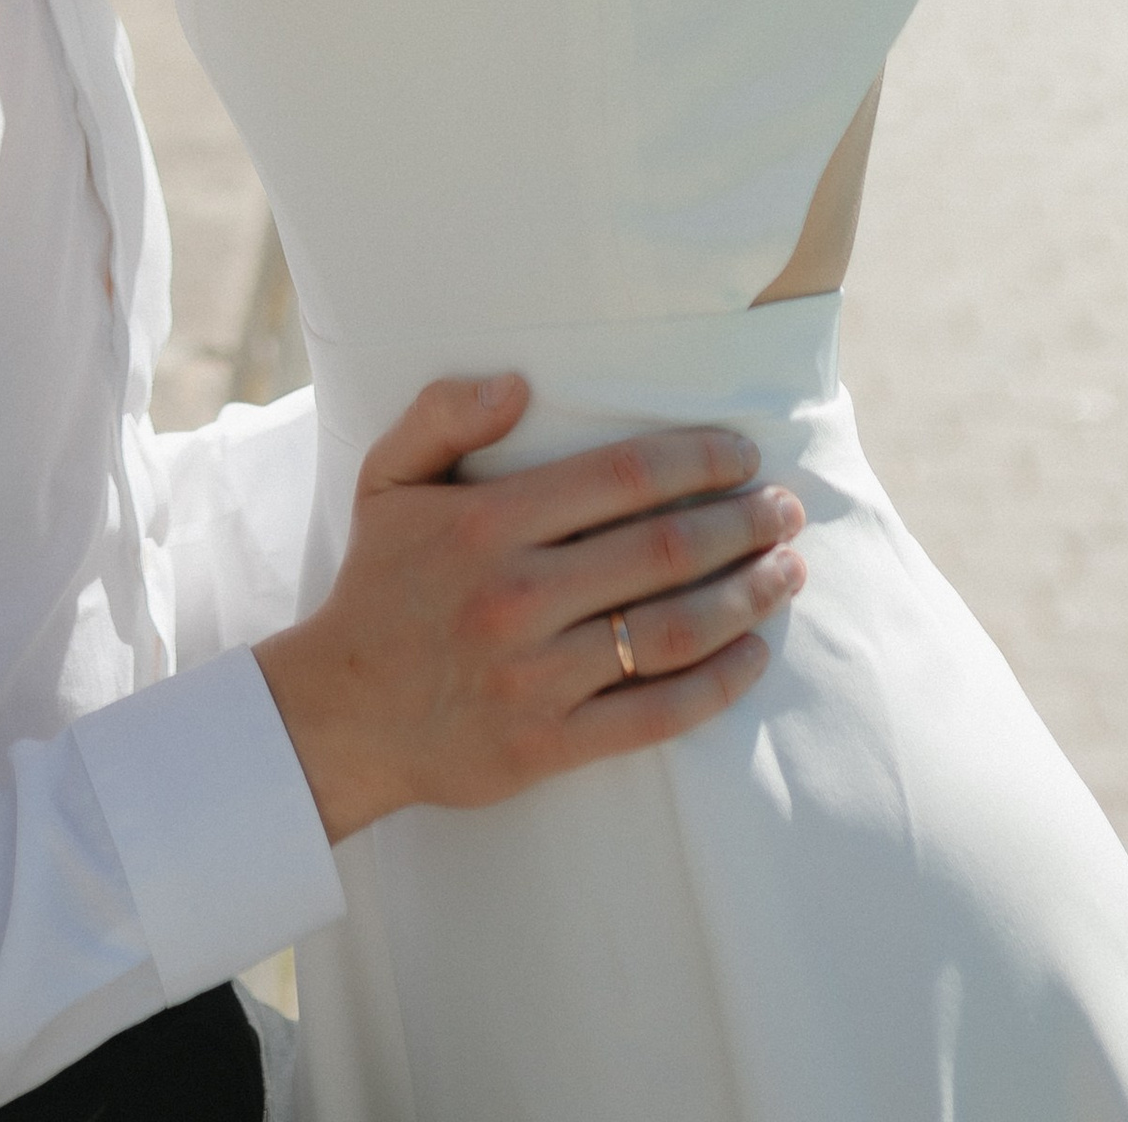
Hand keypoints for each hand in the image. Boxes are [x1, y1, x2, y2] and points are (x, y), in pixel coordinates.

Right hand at [253, 378, 802, 840]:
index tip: (742, 456)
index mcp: (486, 524)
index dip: (696, 461)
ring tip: (788, 573)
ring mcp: (535, 676)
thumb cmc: (379, 584)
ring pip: (670, 632)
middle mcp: (517, 597)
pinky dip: (716, 685)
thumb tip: (517, 382)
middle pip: (664, 552)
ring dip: (745, 599)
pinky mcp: (547, 746)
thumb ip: (442, 412)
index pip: (621, 478)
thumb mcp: (386, 479)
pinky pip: (654, 715)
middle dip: (742, 525)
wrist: (339, 714)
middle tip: (787, 510)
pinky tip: (753, 656)